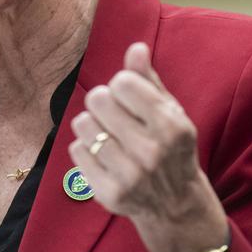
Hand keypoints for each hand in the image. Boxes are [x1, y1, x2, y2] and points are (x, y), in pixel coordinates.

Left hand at [69, 42, 227, 251]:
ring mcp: (129, 175)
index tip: (130, 98)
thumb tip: (136, 47)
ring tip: (109, 134)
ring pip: (82, 123)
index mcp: (171, 126)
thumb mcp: (170, 111)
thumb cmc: (170, 146)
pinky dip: (85, 147)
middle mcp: (151, 152)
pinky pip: (76, 149)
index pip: (122, 81)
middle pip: (98, 99)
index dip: (122, 85)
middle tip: (116, 116)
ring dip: (92, 124)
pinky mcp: (108, 193)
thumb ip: (149, 79)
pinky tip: (103, 154)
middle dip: (104, 102)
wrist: (175, 204)